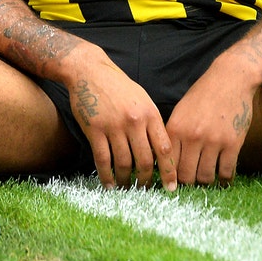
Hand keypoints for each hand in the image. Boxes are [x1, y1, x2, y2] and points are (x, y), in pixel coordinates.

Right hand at [69, 58, 177, 190]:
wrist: (90, 71)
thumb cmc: (118, 86)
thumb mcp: (142, 99)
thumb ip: (152, 123)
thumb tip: (159, 152)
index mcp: (150, 113)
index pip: (164, 148)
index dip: (169, 171)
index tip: (171, 187)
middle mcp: (134, 121)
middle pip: (145, 160)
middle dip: (146, 180)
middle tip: (145, 189)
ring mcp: (114, 126)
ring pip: (124, 163)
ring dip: (126, 180)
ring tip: (126, 187)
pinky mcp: (95, 130)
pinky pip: (103, 159)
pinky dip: (106, 176)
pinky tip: (109, 184)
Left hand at [164, 67, 254, 185]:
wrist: (231, 78)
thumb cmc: (204, 94)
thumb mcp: (181, 111)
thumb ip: (174, 135)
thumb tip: (166, 161)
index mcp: (176, 128)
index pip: (168, 164)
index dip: (170, 177)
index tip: (174, 183)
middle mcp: (192, 136)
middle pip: (186, 176)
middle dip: (188, 183)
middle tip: (192, 182)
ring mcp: (213, 140)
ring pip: (205, 177)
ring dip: (206, 181)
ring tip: (207, 177)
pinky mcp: (233, 143)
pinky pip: (225, 172)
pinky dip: (224, 179)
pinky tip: (223, 178)